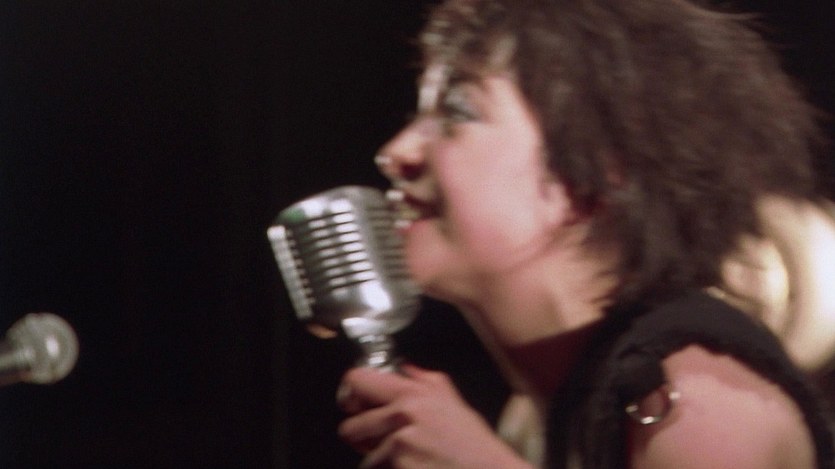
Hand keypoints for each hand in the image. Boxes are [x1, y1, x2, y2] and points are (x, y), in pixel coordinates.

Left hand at [337, 363, 532, 468]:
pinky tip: (412, 467)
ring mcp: (399, 442)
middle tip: (380, 441)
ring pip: (363, 457)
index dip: (351, 395)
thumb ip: (426, 381)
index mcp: (414, 392)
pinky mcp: (398, 464)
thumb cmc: (474, 445)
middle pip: (350, 427)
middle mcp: (403, 412)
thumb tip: (405, 369)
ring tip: (405, 459)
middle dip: (361, 440)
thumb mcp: (453, 403)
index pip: (357, 381)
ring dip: (379, 462)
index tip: (355, 406)